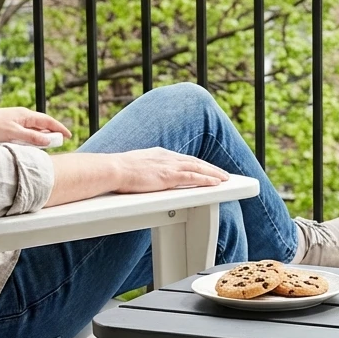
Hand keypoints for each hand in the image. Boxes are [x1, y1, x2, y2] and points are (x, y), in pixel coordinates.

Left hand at [0, 106, 71, 146]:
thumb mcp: (13, 133)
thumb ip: (32, 138)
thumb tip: (49, 140)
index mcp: (24, 114)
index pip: (48, 121)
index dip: (59, 128)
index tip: (69, 136)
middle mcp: (20, 116)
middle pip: (41, 125)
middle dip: (52, 133)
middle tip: (61, 142)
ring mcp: (13, 122)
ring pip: (33, 130)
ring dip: (41, 137)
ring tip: (48, 146)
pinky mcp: (6, 128)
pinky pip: (24, 134)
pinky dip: (31, 140)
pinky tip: (30, 146)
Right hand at [114, 147, 229, 192]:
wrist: (113, 169)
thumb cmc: (118, 171)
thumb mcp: (136, 167)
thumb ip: (146, 170)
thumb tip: (145, 177)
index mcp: (159, 154)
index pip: (183, 159)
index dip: (197, 164)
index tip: (205, 167)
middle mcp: (167, 157)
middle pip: (195, 161)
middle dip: (210, 167)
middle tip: (222, 174)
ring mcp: (169, 166)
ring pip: (199, 168)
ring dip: (214, 173)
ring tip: (225, 178)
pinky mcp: (170, 176)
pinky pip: (194, 177)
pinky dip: (207, 179)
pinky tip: (216, 183)